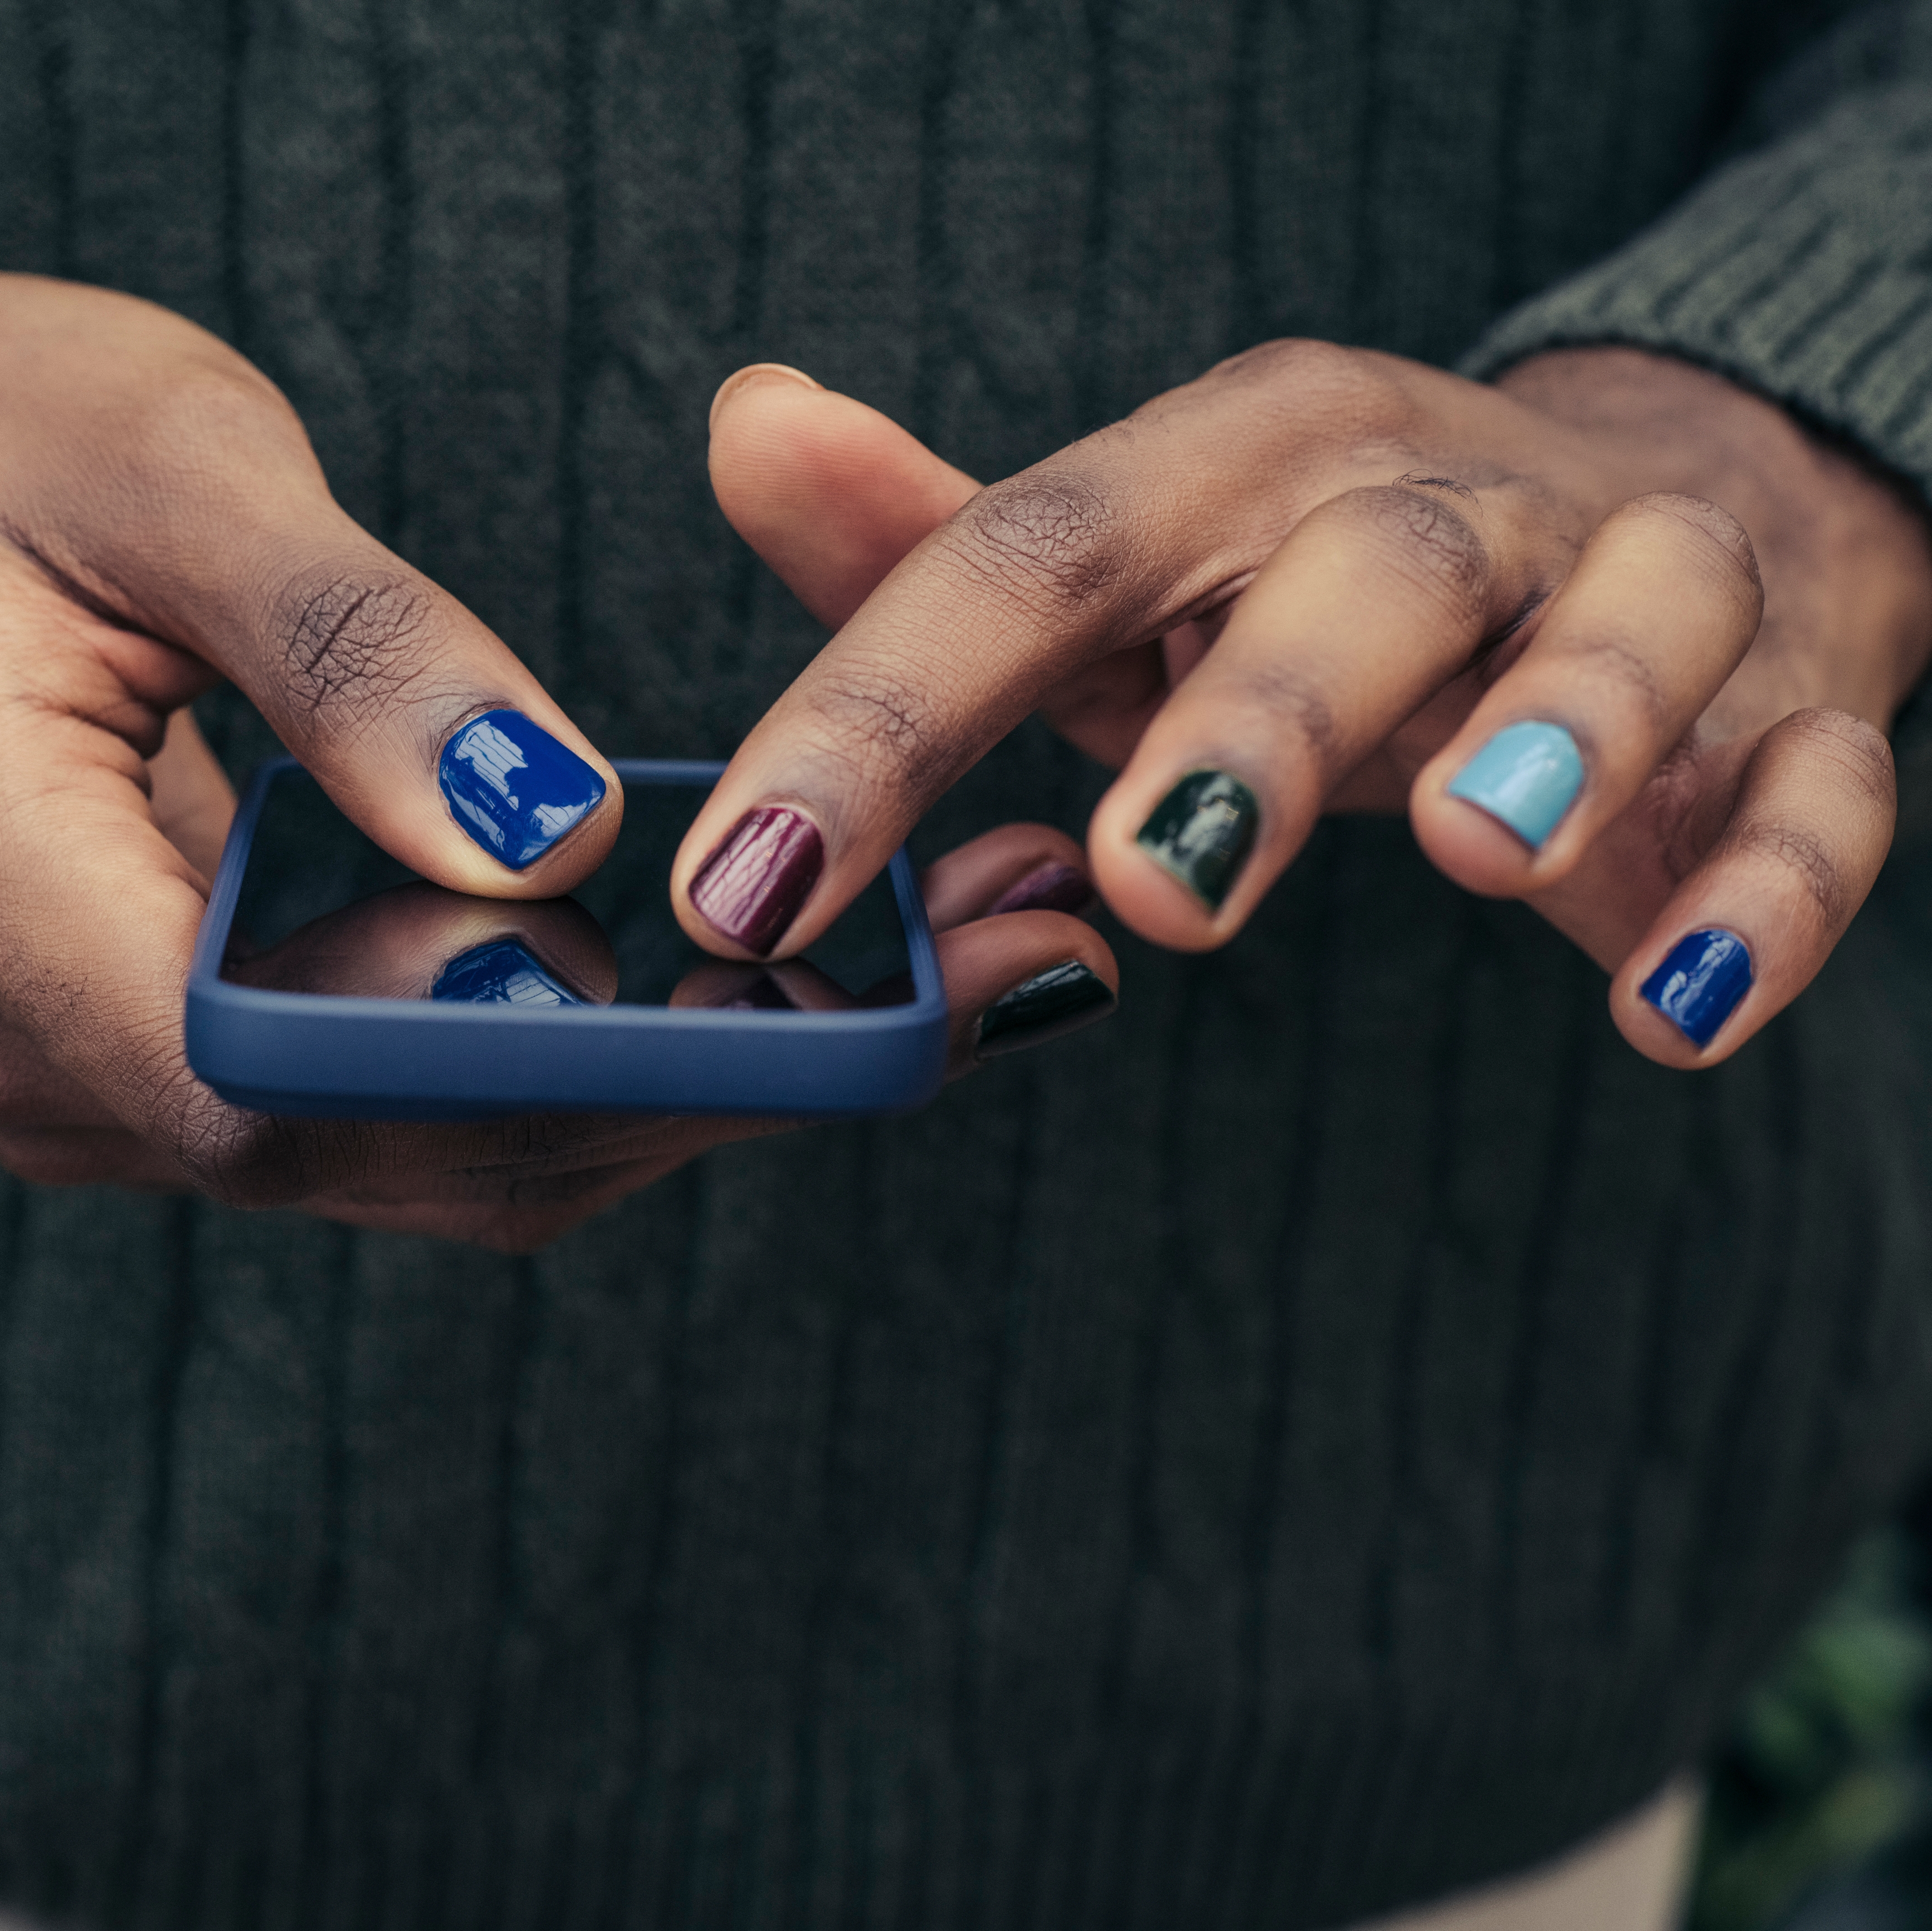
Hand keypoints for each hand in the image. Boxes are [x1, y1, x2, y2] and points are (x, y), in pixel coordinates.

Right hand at [0, 242, 1109, 1250]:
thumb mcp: (159, 466)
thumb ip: (346, 656)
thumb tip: (553, 833)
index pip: (291, 1085)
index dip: (552, 1067)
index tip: (793, 1008)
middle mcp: (25, 1058)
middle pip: (379, 1153)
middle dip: (663, 1093)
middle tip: (933, 994)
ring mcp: (78, 1078)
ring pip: (394, 1155)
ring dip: (631, 1085)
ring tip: (874, 983)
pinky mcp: (143, 1049)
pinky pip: (367, 1102)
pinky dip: (543, 1052)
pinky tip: (707, 970)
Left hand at [685, 343, 1931, 1064]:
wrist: (1643, 510)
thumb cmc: (1308, 583)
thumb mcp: (1123, 563)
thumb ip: (931, 543)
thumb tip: (749, 431)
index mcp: (1242, 462)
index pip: (1037, 560)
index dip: (881, 715)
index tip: (746, 889)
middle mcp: (1438, 502)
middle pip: (1353, 575)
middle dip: (1255, 725)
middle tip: (1151, 886)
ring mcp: (1635, 595)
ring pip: (1628, 623)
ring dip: (1561, 727)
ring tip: (1481, 849)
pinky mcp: (1784, 709)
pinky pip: (1811, 781)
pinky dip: (1761, 886)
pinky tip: (1670, 1007)